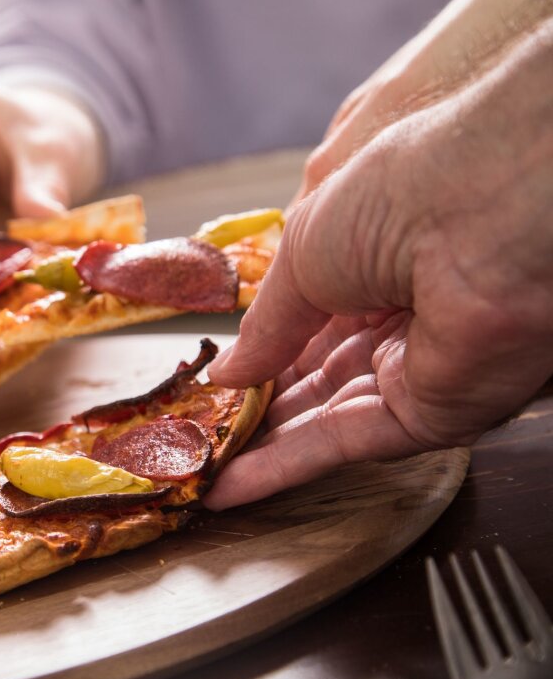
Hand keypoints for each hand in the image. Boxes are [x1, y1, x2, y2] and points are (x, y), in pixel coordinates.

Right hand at [205, 16, 552, 508]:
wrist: (481, 220)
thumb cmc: (397, 196)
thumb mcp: (301, 253)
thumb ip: (264, 325)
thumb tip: (224, 372)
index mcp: (373, 259)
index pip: (307, 321)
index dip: (257, 350)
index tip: (211, 378)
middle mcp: (398, 315)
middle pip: (313, 374)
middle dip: (254, 402)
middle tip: (198, 428)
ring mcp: (416, 367)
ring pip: (323, 414)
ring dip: (260, 441)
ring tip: (198, 462)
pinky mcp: (429, 414)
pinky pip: (347, 442)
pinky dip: (286, 465)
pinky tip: (231, 482)